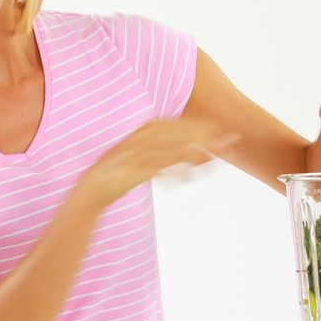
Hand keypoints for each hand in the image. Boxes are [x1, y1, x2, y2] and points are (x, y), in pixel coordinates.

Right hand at [77, 118, 236, 209]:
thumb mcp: (144, 166)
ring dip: (196, 151)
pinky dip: (173, 169)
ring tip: (218, 157)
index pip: (176, 125)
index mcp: (141, 133)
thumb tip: (193, 159)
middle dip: (206, 135)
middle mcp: (138, 139)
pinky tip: (189, 177)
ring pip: (170, 148)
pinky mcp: (129, 171)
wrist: (88, 195)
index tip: (224, 131)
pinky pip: (156, 167)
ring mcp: (132, 154)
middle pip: (177, 132)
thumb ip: (165, 159)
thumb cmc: (116, 182)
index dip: (201, 126)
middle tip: (232, 141)